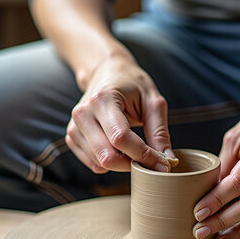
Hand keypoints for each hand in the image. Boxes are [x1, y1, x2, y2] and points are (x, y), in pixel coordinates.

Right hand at [65, 55, 174, 172]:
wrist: (106, 73)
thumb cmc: (132, 84)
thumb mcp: (152, 101)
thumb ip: (159, 131)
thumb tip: (167, 159)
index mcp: (102, 99)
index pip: (121, 138)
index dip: (144, 155)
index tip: (162, 164)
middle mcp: (83, 114)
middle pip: (107, 156)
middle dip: (132, 164)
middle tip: (150, 161)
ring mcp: (74, 126)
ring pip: (99, 164)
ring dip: (122, 165)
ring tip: (136, 151)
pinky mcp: (72, 137)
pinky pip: (93, 164)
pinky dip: (110, 163)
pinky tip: (120, 149)